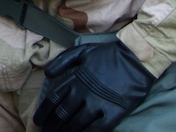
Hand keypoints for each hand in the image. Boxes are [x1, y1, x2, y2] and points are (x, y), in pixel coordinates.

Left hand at [33, 40, 154, 131]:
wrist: (137, 59)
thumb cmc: (108, 54)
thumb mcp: (82, 51)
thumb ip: (63, 61)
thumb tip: (48, 74)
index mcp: (75, 79)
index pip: (54, 98)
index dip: (44, 111)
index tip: (38, 120)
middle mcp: (84, 93)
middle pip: (63, 113)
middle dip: (52, 125)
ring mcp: (99, 103)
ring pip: (77, 123)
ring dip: (66, 131)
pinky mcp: (114, 113)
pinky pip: (97, 129)